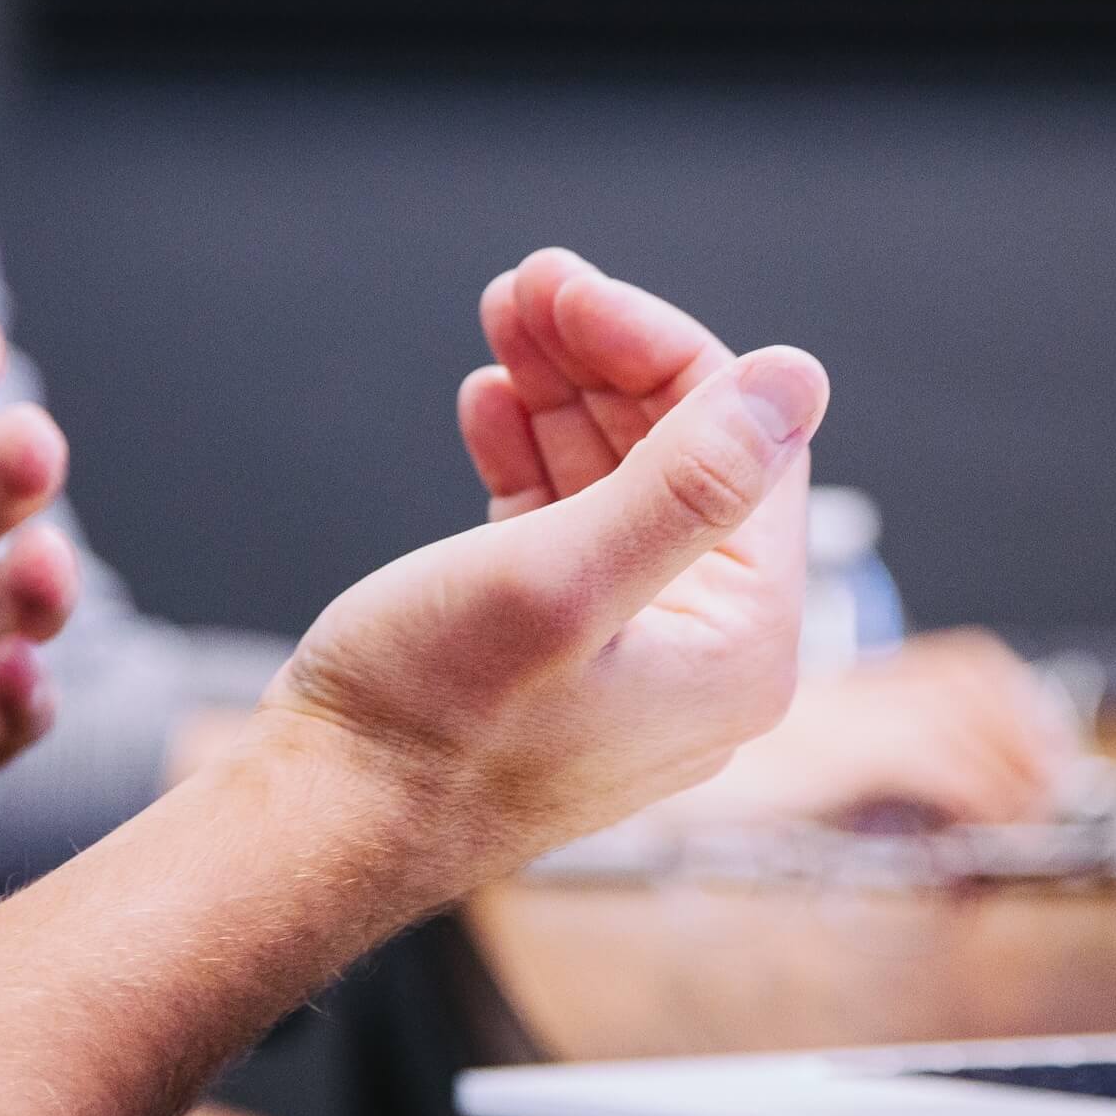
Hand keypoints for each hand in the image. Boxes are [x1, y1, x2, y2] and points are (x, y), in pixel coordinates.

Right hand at [457, 253, 1068, 831]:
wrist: (319, 829)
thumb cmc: (429, 725)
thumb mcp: (560, 580)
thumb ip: (688, 481)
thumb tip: (796, 380)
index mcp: (741, 646)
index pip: (745, 447)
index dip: (659, 350)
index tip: (569, 288)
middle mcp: (705, 655)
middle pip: (685, 457)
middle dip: (605, 361)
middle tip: (527, 285)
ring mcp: (631, 656)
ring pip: (619, 483)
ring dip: (563, 395)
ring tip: (502, 322)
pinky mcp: (558, 656)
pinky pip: (569, 529)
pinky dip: (532, 458)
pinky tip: (488, 404)